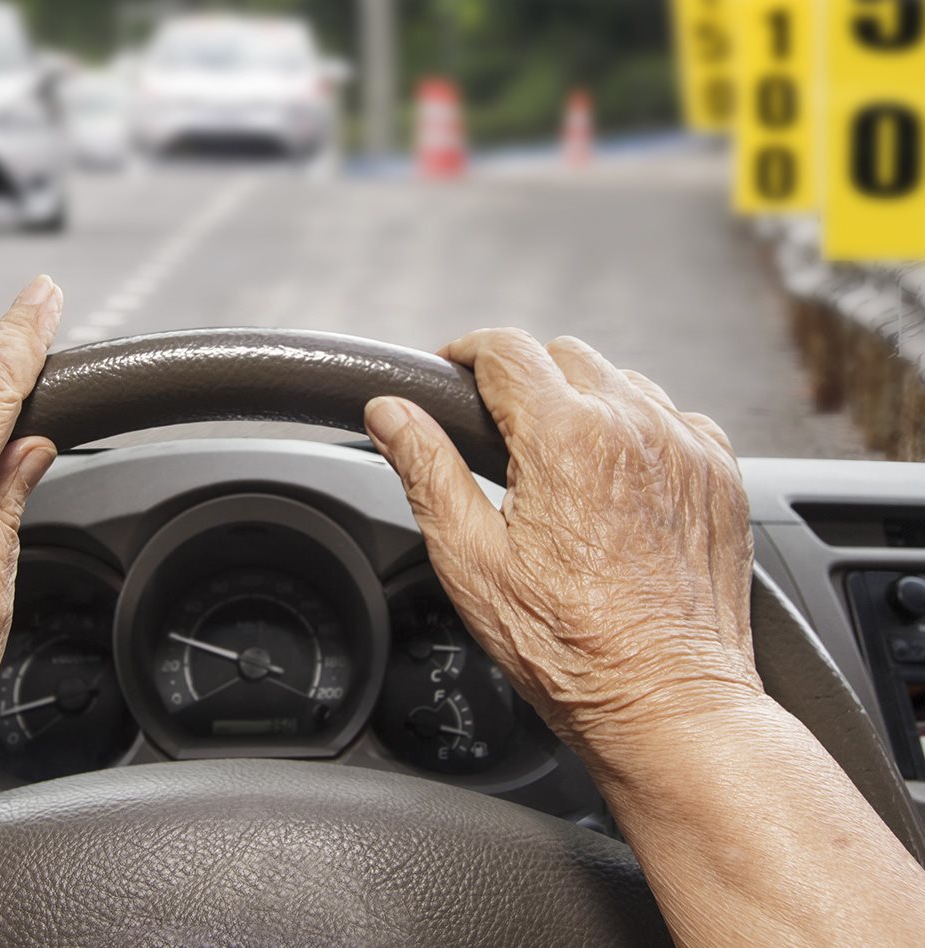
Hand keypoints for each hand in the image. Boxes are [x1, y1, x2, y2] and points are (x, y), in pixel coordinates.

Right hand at [365, 330, 763, 768]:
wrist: (667, 702)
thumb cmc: (570, 648)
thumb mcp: (471, 560)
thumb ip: (426, 470)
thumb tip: (390, 414)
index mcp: (565, 438)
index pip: (505, 349)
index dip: (464, 353)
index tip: (450, 374)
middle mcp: (634, 427)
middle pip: (564, 356)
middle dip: (523, 379)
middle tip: (497, 434)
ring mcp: (686, 448)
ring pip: (622, 382)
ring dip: (583, 402)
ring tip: (557, 464)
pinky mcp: (721, 475)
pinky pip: (674, 418)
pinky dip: (640, 432)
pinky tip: (616, 483)